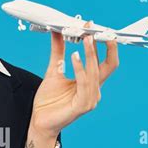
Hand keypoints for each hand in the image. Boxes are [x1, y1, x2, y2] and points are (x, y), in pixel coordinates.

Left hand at [29, 22, 118, 139]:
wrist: (39, 121)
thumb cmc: (48, 100)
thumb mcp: (54, 70)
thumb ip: (58, 52)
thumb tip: (58, 32)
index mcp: (90, 82)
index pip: (104, 60)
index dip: (102, 43)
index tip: (92, 26)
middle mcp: (94, 90)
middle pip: (108, 64)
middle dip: (104, 45)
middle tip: (95, 29)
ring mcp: (90, 99)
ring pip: (95, 72)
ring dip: (91, 54)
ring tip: (84, 38)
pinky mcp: (82, 106)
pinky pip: (84, 84)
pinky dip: (80, 69)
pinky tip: (74, 56)